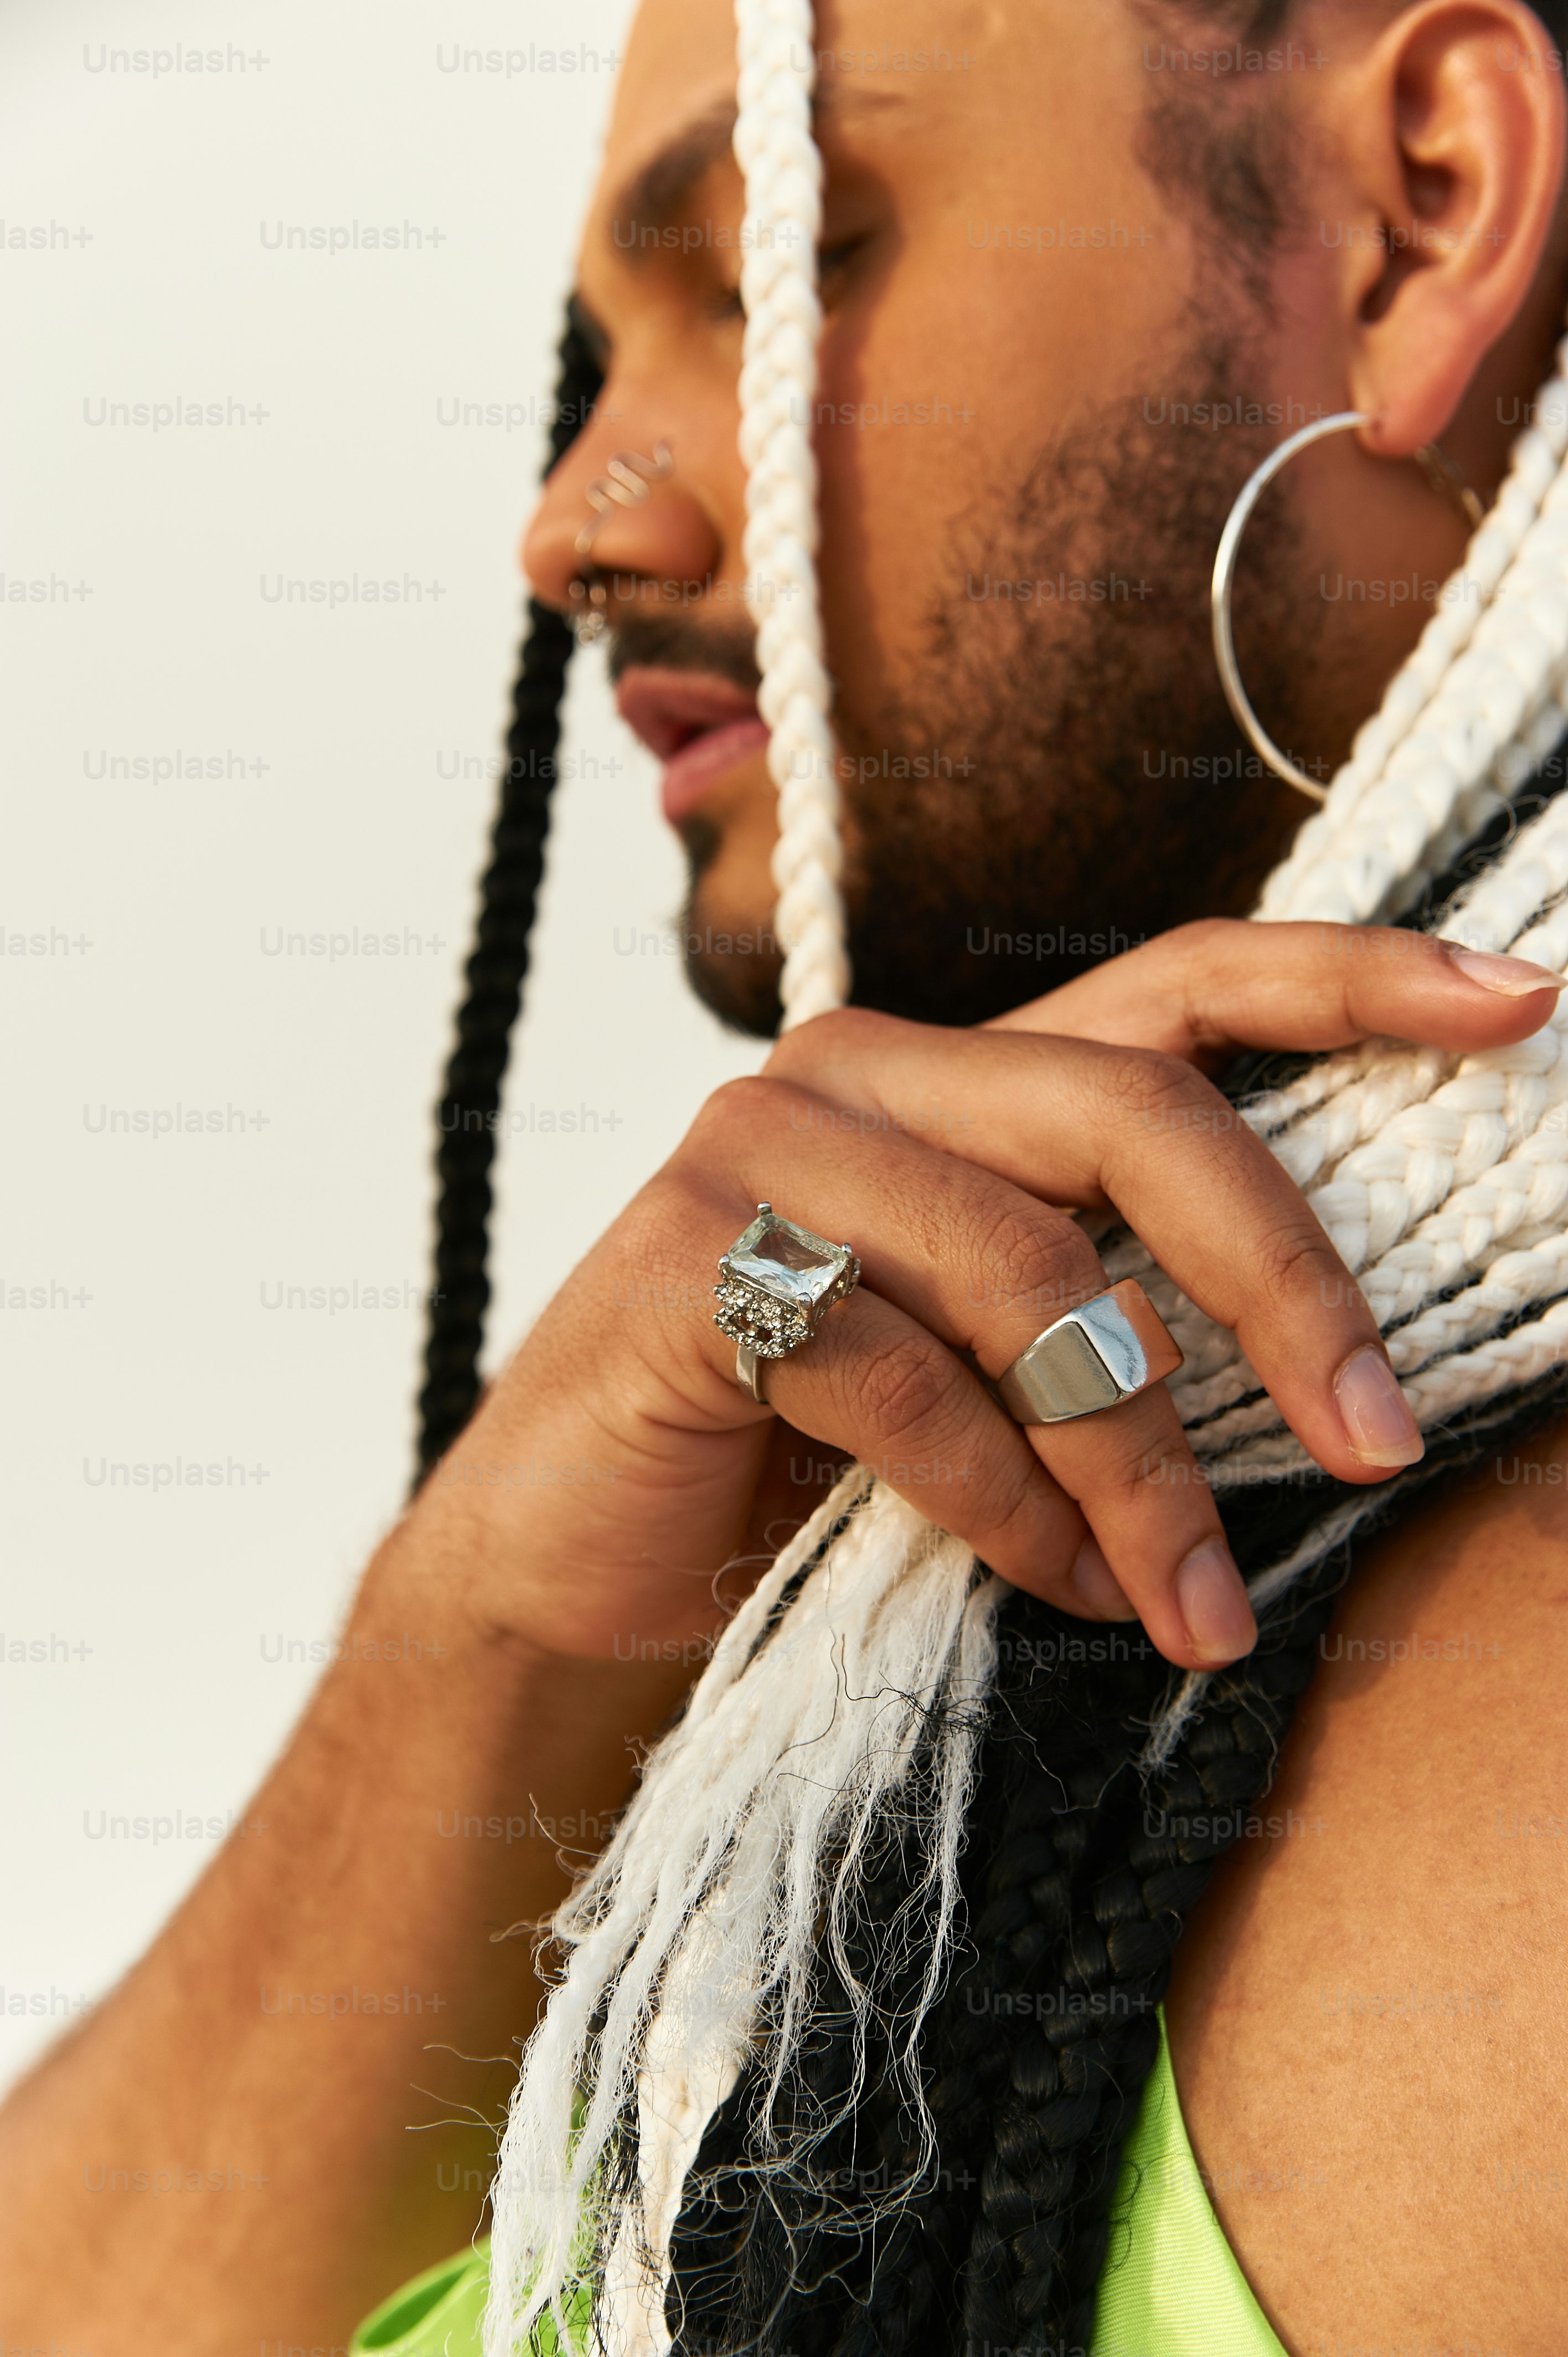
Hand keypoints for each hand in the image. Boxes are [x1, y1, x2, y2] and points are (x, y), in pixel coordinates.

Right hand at [412, 920, 1561, 1674]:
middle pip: (1135, 1115)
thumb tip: (1347, 1373)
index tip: (1523, 996)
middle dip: (1286, 1284)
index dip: (1351, 976)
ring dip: (1142, 1468)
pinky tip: (1043, 1586)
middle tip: (1379, 1442)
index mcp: (954, 1074)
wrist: (575, 1578)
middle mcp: (858, 1071)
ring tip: (1192, 1611)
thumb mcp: (989, 1366)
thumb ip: (1112, 1307)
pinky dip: (1004, 1508)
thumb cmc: (809, 1470)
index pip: (1177, 981)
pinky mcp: (684, 1263)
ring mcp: (758, 1149)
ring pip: (1032, 1274)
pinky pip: (908, 1381)